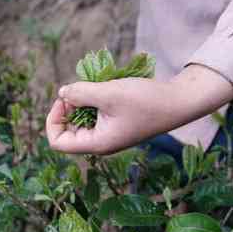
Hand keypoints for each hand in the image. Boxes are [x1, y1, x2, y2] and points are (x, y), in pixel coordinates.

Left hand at [46, 64, 232, 154]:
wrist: (179, 102)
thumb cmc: (145, 100)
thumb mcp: (108, 94)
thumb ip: (80, 93)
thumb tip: (62, 93)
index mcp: (97, 143)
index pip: (57, 142)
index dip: (53, 120)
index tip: (64, 99)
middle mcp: (100, 143)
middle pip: (67, 131)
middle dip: (67, 109)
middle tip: (77, 90)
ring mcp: (109, 135)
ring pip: (81, 122)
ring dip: (80, 103)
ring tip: (91, 87)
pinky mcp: (116, 125)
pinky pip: (94, 116)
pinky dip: (92, 102)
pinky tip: (101, 88)